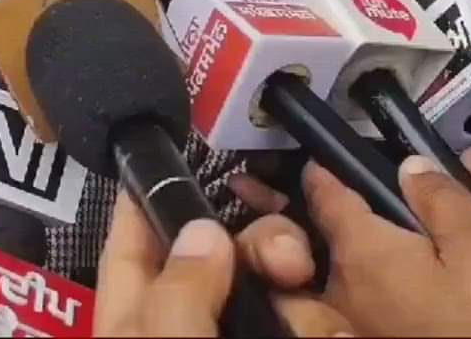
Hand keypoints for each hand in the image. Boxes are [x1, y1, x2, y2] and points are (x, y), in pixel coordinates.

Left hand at [94, 190, 349, 336]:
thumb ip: (180, 293)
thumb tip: (205, 230)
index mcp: (139, 320)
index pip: (133, 238)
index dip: (153, 190)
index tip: (188, 150)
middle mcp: (193, 326)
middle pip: (231, 254)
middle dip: (272, 245)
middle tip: (293, 265)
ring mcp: (241, 335)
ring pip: (286, 293)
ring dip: (310, 307)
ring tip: (322, 334)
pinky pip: (316, 325)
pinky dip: (328, 328)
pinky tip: (337, 336)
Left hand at [302, 156, 470, 336]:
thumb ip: (443, 200)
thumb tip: (408, 167)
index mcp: (361, 252)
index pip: (322, 192)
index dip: (329, 168)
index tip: (334, 158)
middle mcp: (340, 290)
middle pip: (328, 239)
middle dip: (349, 222)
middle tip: (387, 215)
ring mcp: (347, 328)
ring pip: (337, 280)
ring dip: (356, 265)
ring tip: (400, 260)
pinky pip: (349, 314)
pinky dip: (363, 301)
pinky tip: (395, 299)